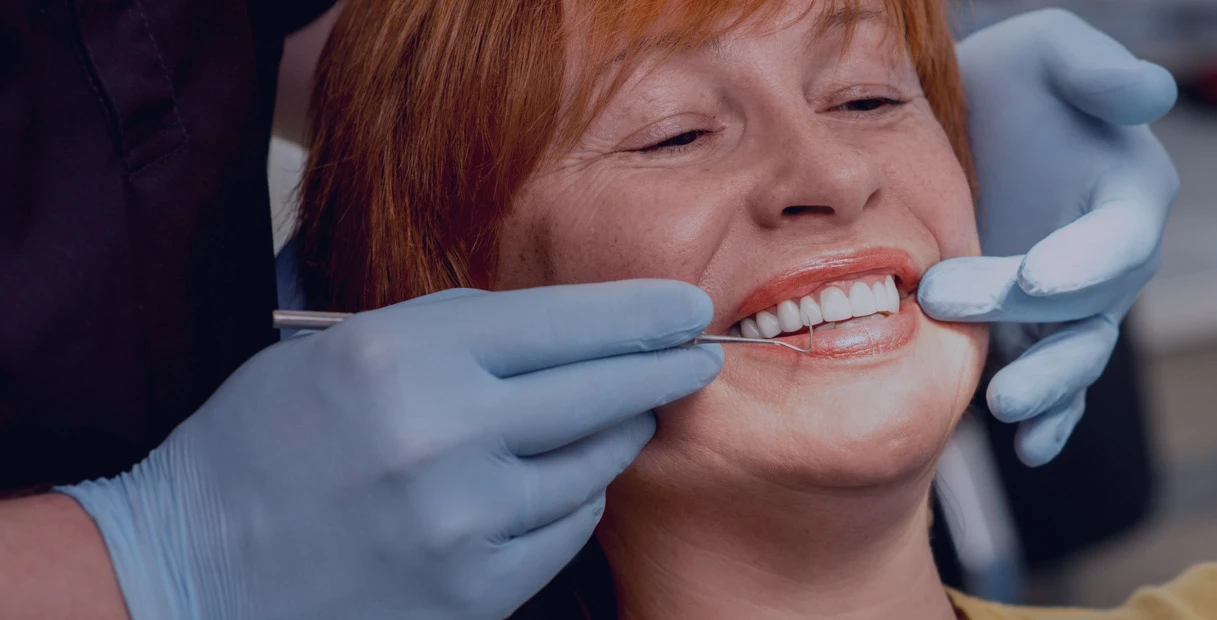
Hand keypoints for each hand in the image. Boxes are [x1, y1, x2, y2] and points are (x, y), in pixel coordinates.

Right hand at [59, 280, 720, 619]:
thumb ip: (452, 333)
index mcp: (405, 357)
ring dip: (616, 436)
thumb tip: (566, 326)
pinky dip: (573, 500)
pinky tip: (557, 484)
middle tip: (699, 356)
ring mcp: (465, 520)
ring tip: (620, 417)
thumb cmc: (261, 447)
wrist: (188, 572)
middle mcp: (445, 435)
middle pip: (603, 390)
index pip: (564, 322)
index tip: (688, 306)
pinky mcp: (475, 587)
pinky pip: (567, 528)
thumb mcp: (339, 353)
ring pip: (595, 463)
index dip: (640, 314)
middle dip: (664, 368)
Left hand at [920, 8, 1178, 465]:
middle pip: (1088, 305)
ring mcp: (1075, 305)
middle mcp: (1112, 258)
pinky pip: (1057, 387)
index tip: (1037, 276)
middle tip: (946, 299)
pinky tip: (1030, 447)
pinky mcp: (1036, 335)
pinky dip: (1051, 422)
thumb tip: (1153, 93)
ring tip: (1003, 406)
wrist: (954, 127)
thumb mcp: (1048, 52)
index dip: (1085, 261)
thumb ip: (1097, 71)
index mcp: (1130, 192)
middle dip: (1028, 317)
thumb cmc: (1011, 80)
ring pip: (1077, 358)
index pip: (1120, 238)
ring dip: (1047, 388)